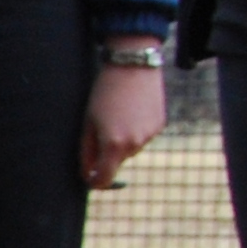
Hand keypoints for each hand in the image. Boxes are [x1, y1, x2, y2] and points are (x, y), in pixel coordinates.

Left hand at [82, 61, 166, 187]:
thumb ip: (87, 152)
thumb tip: (87, 174)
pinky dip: (135, 130)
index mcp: (114, 145)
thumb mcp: (88, 123)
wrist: (133, 66)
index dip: (94, 181)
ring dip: (122, 140)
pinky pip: (142, 136)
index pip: (105, 178)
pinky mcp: (160, 126)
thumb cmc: (104, 93)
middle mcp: (135, 144)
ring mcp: (150, 136)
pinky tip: (131, 110)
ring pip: (131, 149)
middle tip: (101, 126)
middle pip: (117, 161)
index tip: (89, 177)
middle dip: (107, 152)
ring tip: (118, 114)